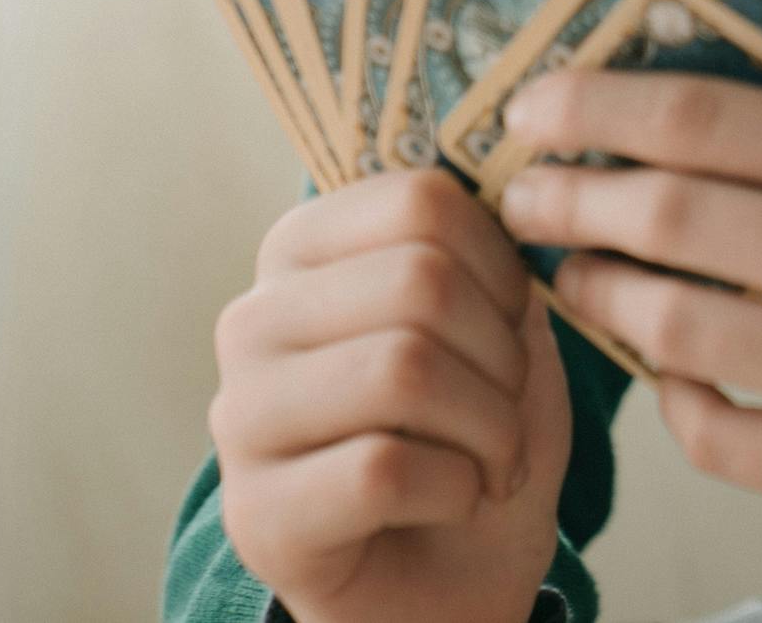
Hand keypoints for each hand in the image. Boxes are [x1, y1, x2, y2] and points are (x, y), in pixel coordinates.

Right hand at [210, 171, 571, 622]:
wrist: (456, 573)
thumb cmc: (474, 432)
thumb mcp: (504, 324)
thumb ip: (495, 252)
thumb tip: (520, 189)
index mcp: (304, 249)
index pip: (421, 200)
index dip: (502, 261)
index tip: (516, 318)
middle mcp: (252, 320)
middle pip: (419, 282)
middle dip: (504, 354)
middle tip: (508, 406)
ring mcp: (240, 418)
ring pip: (402, 369)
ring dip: (489, 425)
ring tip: (491, 457)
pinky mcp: (256, 515)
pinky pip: (384, 469)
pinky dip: (456, 488)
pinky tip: (451, 502)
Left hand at [494, 71, 761, 535]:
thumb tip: (658, 124)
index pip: (695, 118)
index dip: (593, 105)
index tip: (532, 102)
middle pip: (662, 216)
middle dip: (567, 200)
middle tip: (523, 195)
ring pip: (668, 328)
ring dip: (602, 298)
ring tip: (580, 280)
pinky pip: (715, 431)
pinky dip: (673, 397)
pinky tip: (667, 369)